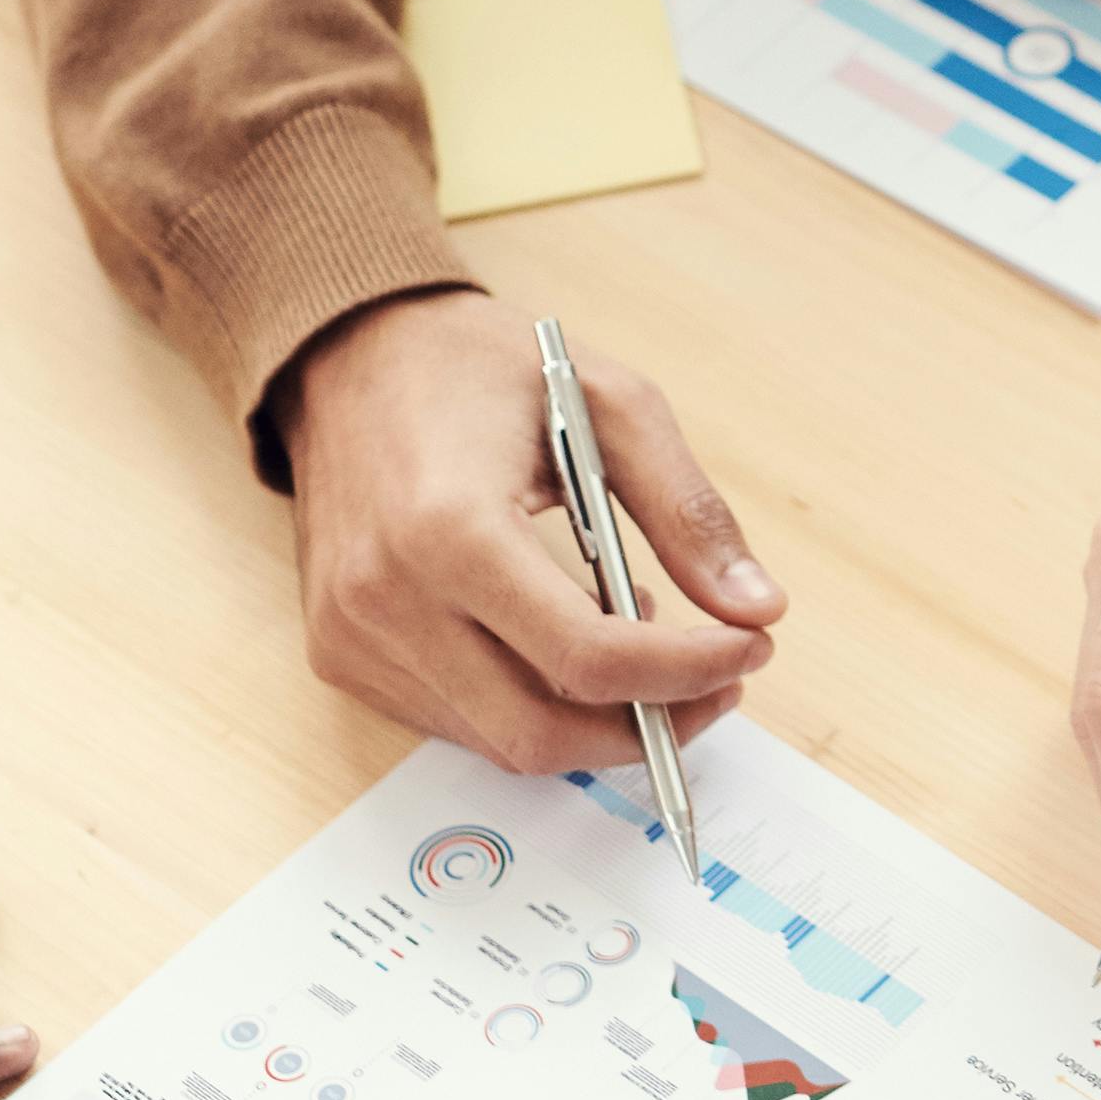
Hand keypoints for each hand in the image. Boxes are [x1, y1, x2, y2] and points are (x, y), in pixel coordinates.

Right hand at [279, 292, 781, 772]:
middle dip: (648, 726)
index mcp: (449, 528)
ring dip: (593, 719)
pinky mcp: (341, 656)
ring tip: (639, 641)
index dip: (685, 672)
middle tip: (714, 684)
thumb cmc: (479, 369)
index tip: (749, 647)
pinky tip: (564, 642)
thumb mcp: (610, 405)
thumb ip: (688, 513)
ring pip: (503, 742)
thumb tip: (759, 608)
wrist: (350, 358)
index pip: (586, 657)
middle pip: (541, 732)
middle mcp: (386, 597)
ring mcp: (353, 637)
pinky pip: (458, 722)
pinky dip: (532, 705)